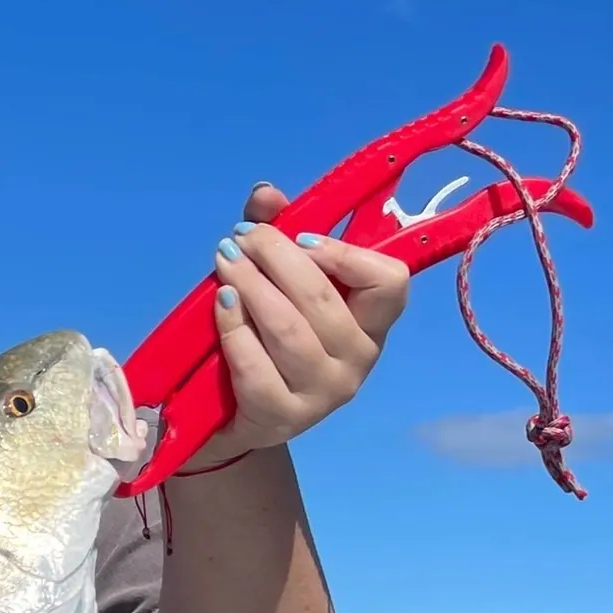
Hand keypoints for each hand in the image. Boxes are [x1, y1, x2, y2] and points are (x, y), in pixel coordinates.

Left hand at [183, 180, 408, 469]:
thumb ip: (278, 234)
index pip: (390, 284)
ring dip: (252, 287)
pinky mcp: (282, 418)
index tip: (303, 237)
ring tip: (225, 261)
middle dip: (277, 258)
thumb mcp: (274, 283)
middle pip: (322, 299)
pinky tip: (221, 304)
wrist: (232, 419)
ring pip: (289, 331)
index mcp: (370, 324)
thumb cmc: (264, 340)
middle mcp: (358, 361)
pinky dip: (236, 330)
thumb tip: (266, 194)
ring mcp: (322, 395)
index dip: (349, 255)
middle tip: (241, 238)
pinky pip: (257, 368)